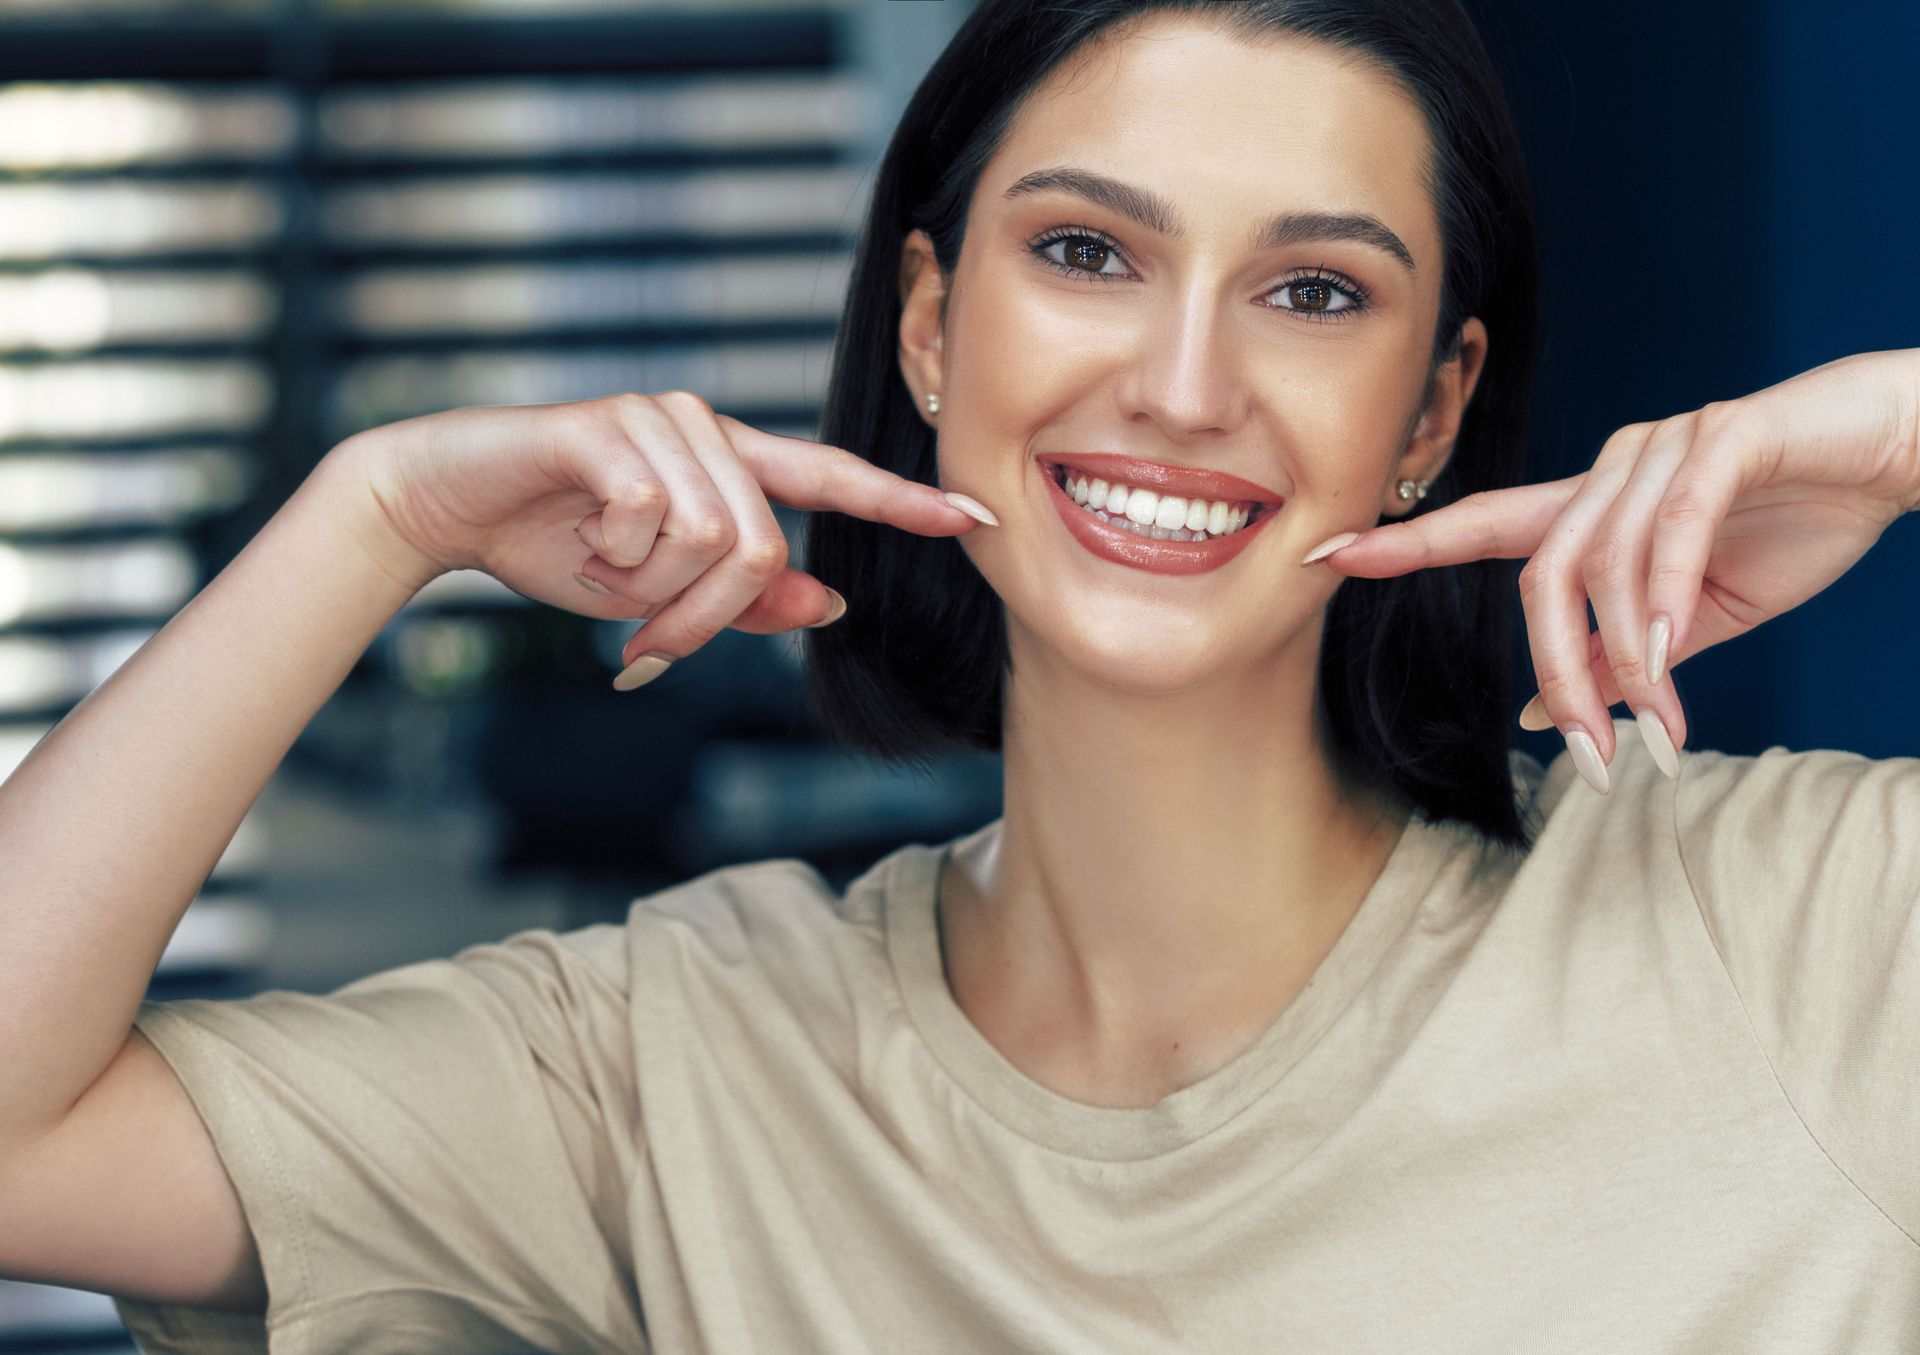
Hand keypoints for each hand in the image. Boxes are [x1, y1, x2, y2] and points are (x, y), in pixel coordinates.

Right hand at [334, 390, 985, 681]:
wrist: (444, 505)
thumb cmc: (556, 544)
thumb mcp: (658, 593)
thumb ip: (740, 599)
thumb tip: (827, 604)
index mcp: (728, 464)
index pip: (831, 479)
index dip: (903, 503)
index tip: (976, 517)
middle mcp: (706, 429)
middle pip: (764, 553)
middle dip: (703, 621)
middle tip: (646, 644)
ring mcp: (658, 420)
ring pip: (712, 542)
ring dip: (651, 592)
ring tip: (601, 573)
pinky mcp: (606, 424)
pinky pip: (650, 518)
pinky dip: (612, 556)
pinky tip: (577, 539)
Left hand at [1304, 348, 1919, 782]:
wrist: (1893, 455)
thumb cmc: (1792, 526)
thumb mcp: (1694, 618)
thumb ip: (1618, 660)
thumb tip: (1537, 717)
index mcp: (1592, 508)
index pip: (1478, 524)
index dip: (1401, 543)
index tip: (1322, 555)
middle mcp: (1608, 469)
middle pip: (1539, 577)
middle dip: (1555, 673)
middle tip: (1588, 754)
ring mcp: (1661, 449)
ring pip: (1601, 562)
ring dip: (1622, 656)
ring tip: (1658, 725)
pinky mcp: (1724, 440)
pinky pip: (1669, 522)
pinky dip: (1663, 591)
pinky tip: (1670, 647)